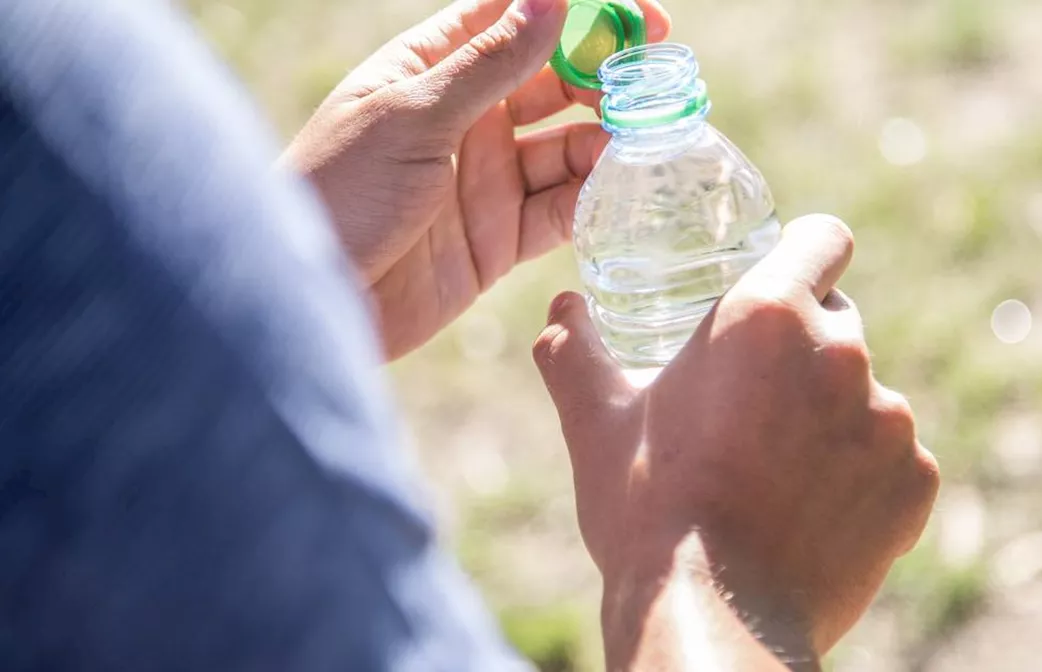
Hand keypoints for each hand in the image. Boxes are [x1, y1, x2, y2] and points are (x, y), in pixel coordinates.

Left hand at [284, 0, 670, 358]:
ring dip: (603, 140)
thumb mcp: (412, 117)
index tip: (640, 17)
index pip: (514, 18)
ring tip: (637, 140)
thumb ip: (488, 63)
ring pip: (564, 148)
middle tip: (654, 85)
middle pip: (552, 82)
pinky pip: (558, 211)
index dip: (577, 11)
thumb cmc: (338, 191)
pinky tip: (617, 188)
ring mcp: (483, 180)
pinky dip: (591, 199)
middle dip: (605, 79)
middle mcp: (465, 119)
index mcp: (432, 70)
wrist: (310, 301)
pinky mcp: (497, 241)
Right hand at [533, 215, 940, 667]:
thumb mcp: (596, 424)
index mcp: (768, 315)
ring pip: (865, 395)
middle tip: (752, 403)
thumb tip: (559, 311)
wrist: (714, 621)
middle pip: (838, 320)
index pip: (824, 237)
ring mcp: (892, 420)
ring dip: (830, 417)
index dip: (804, 255)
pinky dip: (862, 476)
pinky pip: (895, 459)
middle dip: (800, 350)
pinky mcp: (917, 482)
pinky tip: (812, 512)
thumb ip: (573, 352)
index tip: (781, 284)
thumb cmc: (650, 512)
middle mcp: (844, 352)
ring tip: (775, 472)